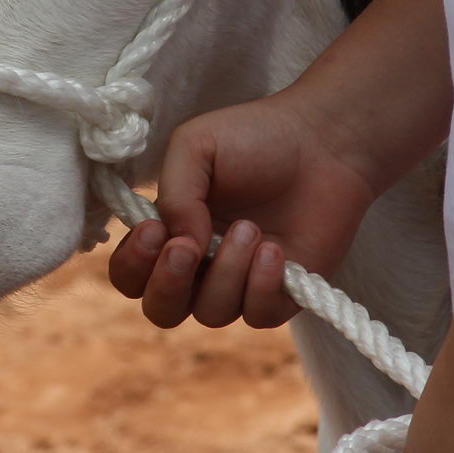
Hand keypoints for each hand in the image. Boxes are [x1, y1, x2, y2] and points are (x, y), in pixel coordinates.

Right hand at [107, 90, 382, 328]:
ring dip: (226, 272)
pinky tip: (274, 249)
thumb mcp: (195, 146)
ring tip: (251, 228)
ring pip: (210, 313)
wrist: (322, 141)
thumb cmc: (255, 137)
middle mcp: (200, 265)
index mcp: (170, 231)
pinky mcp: (281, 294)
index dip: (133, 264)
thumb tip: (179, 245)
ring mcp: (240, 282)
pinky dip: (260, 285)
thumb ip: (173, 194)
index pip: (131, 274)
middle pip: (161, 310)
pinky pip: (256, 315)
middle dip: (168, 285)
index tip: (153, 231)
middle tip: (187, 248)